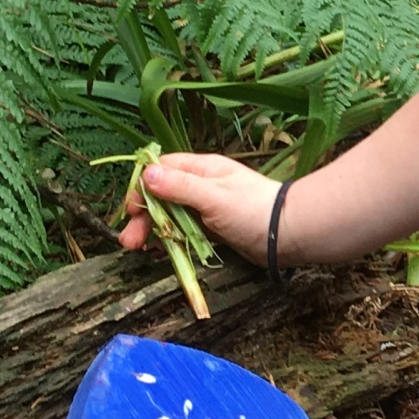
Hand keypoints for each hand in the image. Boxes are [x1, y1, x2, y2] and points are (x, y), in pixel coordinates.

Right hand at [117, 153, 287, 266]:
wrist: (288, 234)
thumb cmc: (253, 210)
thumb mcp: (213, 197)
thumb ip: (180, 187)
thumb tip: (146, 174)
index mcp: (202, 169)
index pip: (162, 170)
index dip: (142, 187)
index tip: (131, 209)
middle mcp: (201, 184)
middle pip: (162, 195)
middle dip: (143, 216)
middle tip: (129, 241)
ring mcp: (207, 206)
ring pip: (171, 214)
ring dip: (153, 229)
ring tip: (139, 249)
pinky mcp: (213, 227)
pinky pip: (184, 230)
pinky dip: (170, 238)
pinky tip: (160, 250)